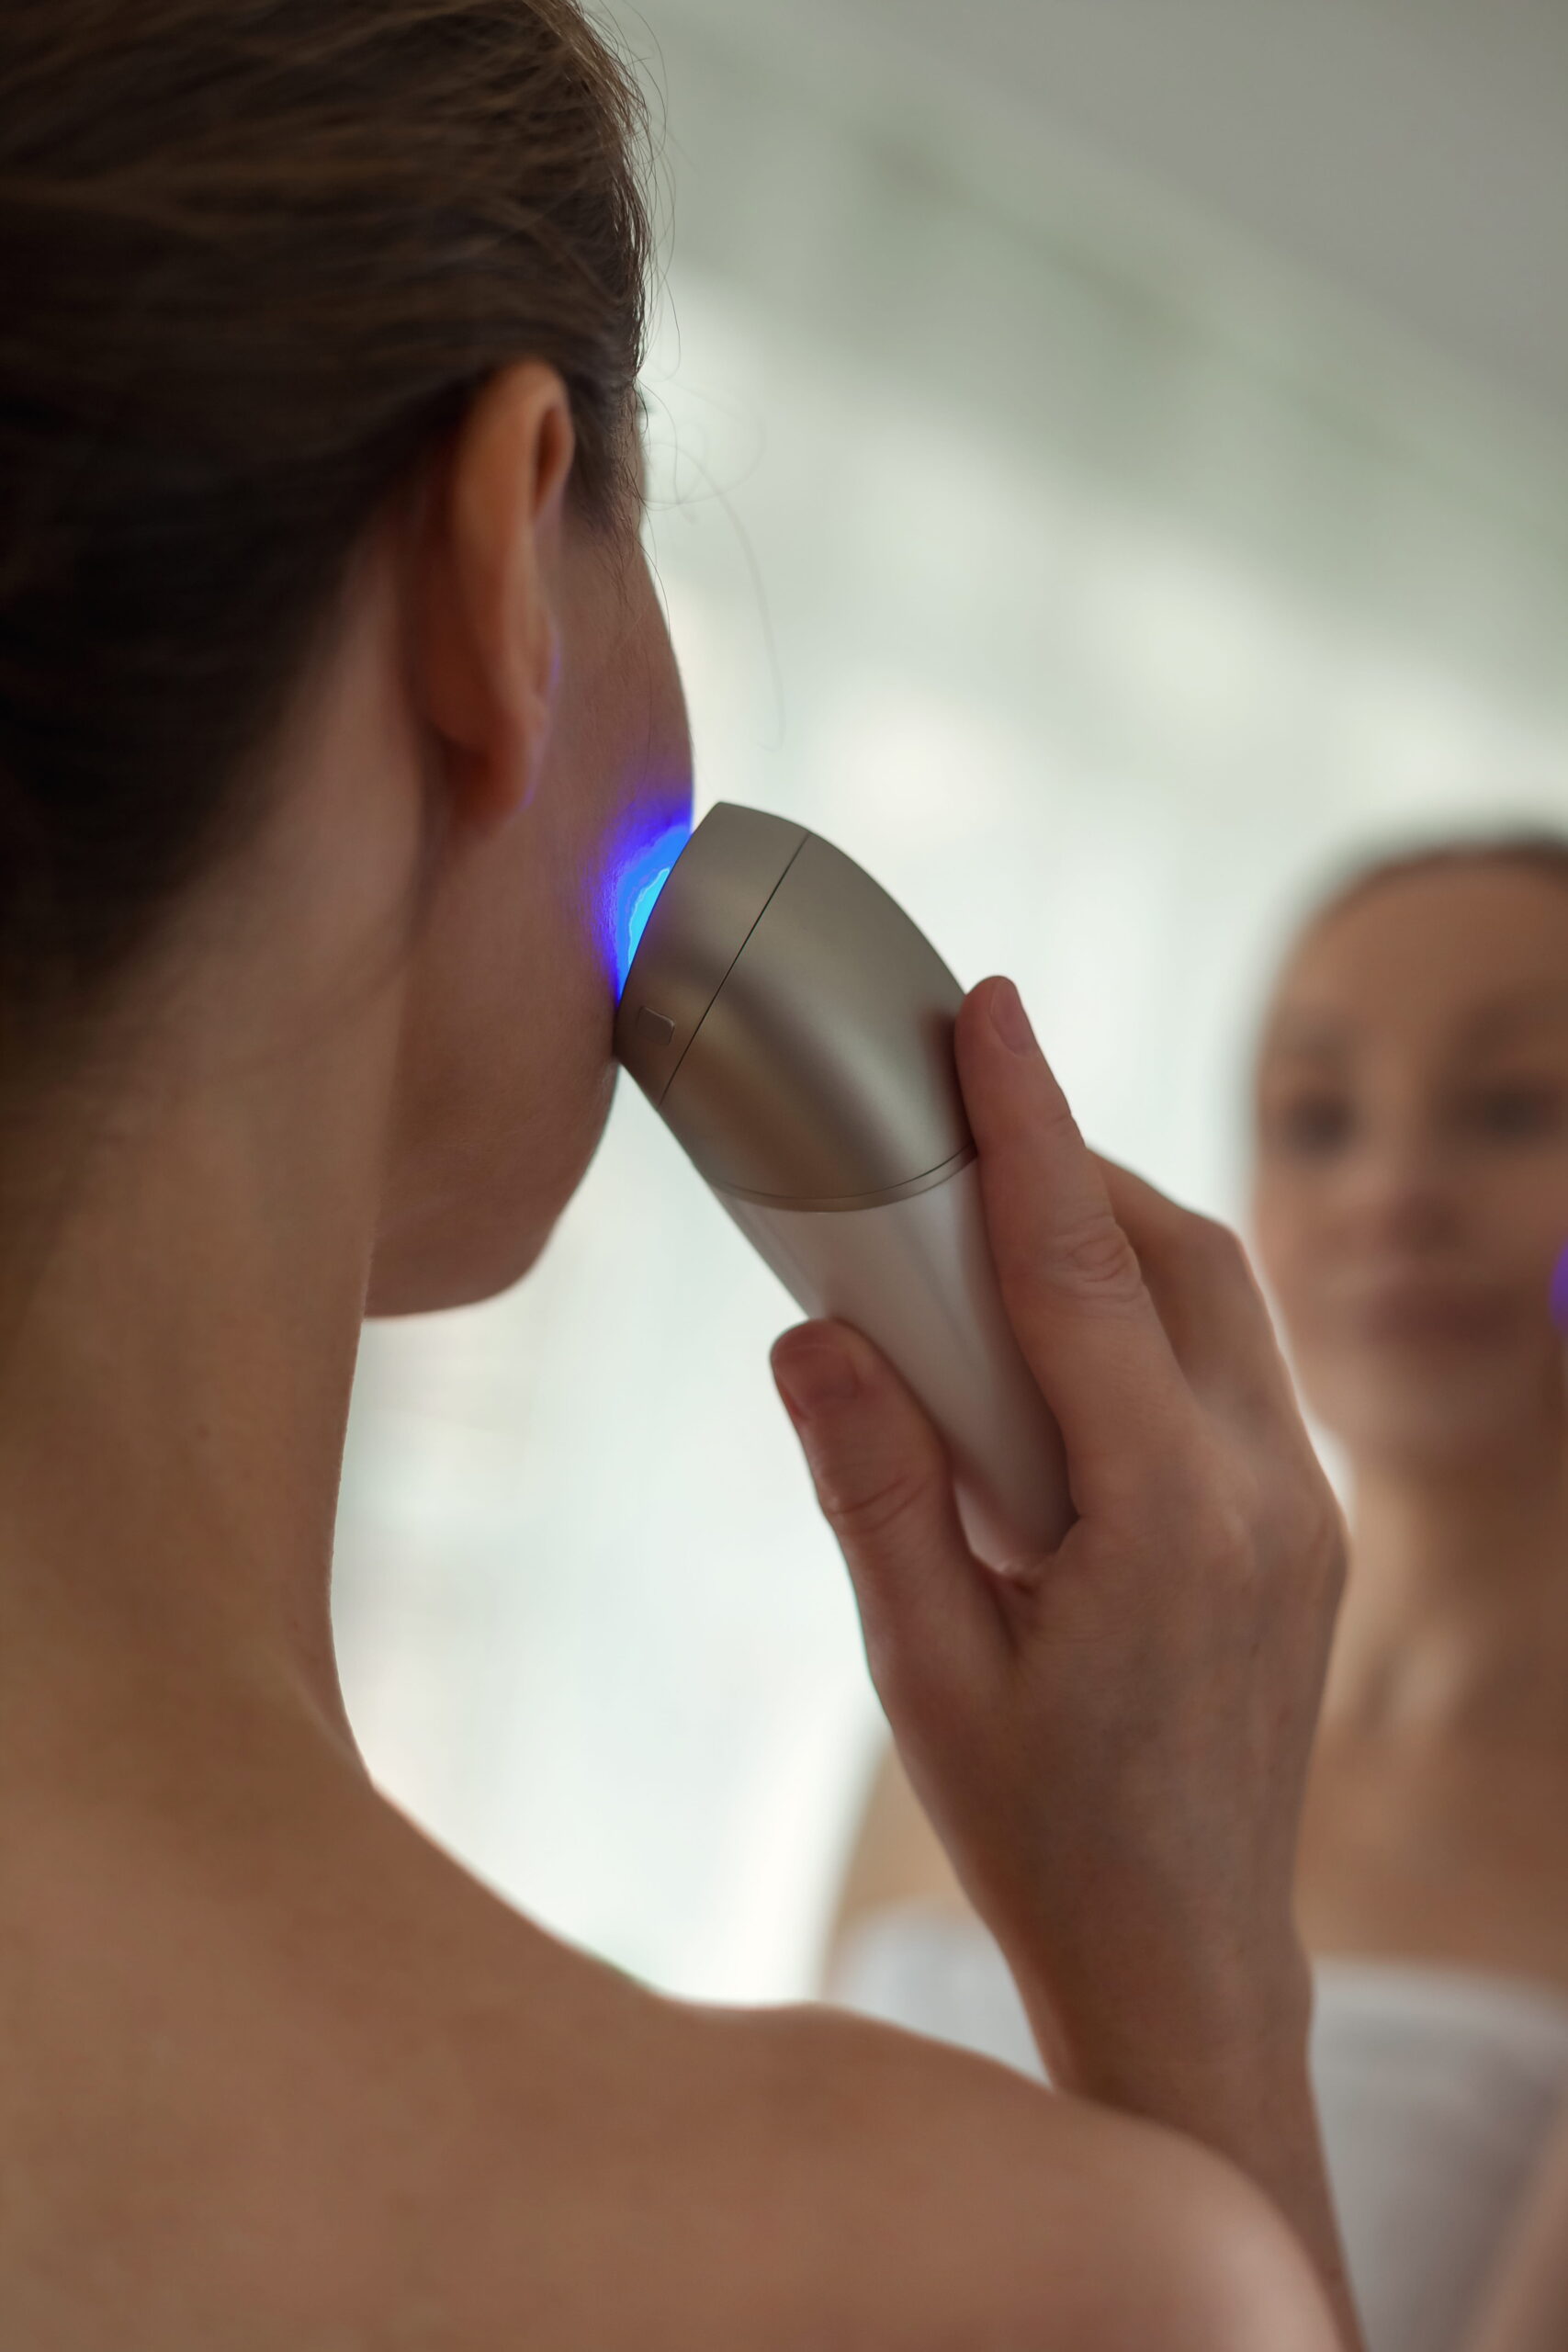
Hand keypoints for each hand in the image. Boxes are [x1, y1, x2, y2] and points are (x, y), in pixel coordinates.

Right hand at [771, 975, 1347, 2094]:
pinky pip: (1236, 1361)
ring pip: (1220, 1298)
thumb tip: (812, 1333)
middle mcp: (1268, 1491)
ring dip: (1115, 1228)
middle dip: (1067, 1161)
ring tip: (992, 1223)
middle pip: (1175, 1253)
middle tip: (953, 1122)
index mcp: (1167, 1523)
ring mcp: (1308, 1506)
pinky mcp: (1309, 1523)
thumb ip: (876, 1492)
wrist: (1185, 1959)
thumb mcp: (924, 1674)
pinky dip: (1150, 1305)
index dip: (1028, 1125)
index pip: (1083, 1272)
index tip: (991, 1010)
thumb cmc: (1043, 1833)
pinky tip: (1063, 1342)